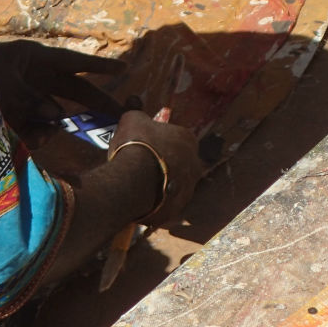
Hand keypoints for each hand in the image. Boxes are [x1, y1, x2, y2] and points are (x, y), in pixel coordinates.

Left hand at [0, 39, 124, 132]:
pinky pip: (34, 128)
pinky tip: (28, 140)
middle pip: (71, 89)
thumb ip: (31, 99)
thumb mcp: (2, 82)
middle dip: (94, 102)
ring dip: (51, 126)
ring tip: (36, 134)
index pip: (72, 61)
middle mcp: (32, 77)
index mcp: (32, 57)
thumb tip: (56, 116)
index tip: (124, 67)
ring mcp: (23, 98)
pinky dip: (35, 136)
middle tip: (119, 114)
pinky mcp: (11, 118)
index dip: (97, 66)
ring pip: (51, 115)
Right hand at [107, 110, 201, 226]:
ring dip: (160, 183)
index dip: (160, 140)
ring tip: (138, 183)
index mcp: (188, 139)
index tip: (145, 144)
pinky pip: (165, 203)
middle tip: (142, 164)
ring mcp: (189, 188)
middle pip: (179, 162)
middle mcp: (194, 164)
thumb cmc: (136, 145)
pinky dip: (155, 201)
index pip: (177, 137)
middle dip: (164, 163)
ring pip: (174, 184)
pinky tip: (139, 197)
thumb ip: (139, 117)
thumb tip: (138, 119)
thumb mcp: (133, 119)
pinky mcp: (177, 209)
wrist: (133, 180)